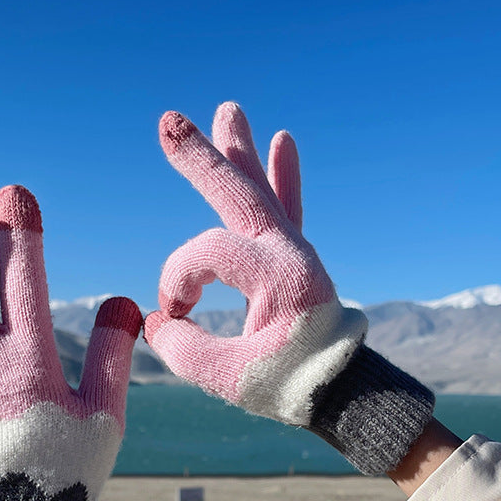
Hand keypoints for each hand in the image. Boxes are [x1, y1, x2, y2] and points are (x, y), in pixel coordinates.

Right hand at [145, 103, 432, 474]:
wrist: (343, 390)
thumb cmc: (290, 385)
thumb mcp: (229, 378)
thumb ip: (183, 349)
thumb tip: (157, 322)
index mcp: (277, 275)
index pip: (204, 254)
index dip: (175, 281)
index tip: (172, 317)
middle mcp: (288, 252)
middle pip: (237, 194)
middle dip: (200, 159)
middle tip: (169, 120)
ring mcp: (295, 249)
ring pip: (261, 191)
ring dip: (241, 153)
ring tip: (230, 109)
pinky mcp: (295, 258)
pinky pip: (287, 207)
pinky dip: (283, 176)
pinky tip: (283, 139)